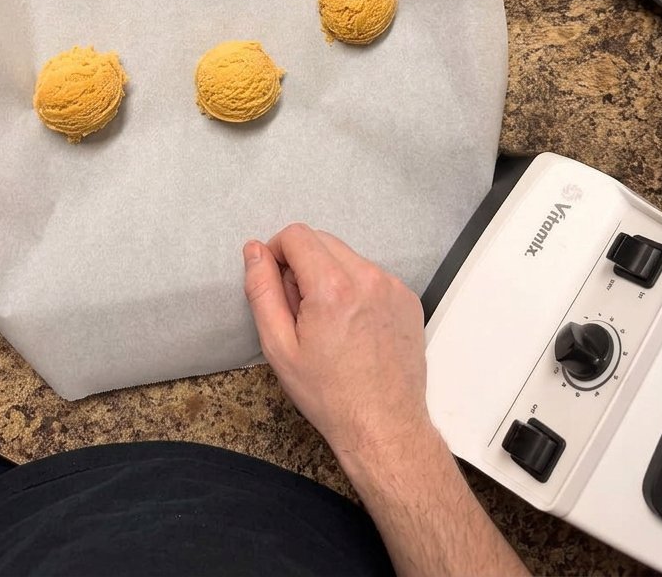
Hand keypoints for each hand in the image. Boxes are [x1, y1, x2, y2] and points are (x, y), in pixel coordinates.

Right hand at [243, 223, 433, 472]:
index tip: (275, 281)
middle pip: (322, 240)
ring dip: (329, 275)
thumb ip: (262, 290)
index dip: (276, 252)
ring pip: (346, 256)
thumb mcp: (279, 347)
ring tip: (327, 321)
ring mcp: (392, 287)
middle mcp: (367, 278)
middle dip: (302, 263)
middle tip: (299, 308)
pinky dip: (354, 287)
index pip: (296, 235)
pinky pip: (370, 275)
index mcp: (332, 287)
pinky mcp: (407, 298)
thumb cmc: (330, 394)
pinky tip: (352, 326)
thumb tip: (255, 251)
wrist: (384, 426)